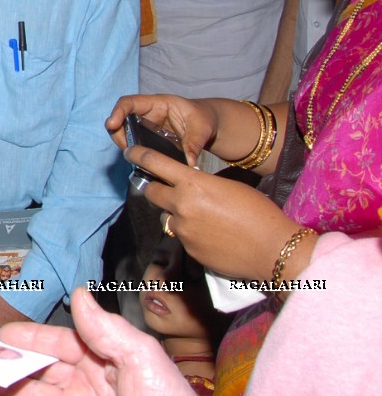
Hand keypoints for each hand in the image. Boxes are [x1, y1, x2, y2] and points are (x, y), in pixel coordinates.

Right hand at [0, 288, 191, 395]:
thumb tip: (81, 294)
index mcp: (110, 362)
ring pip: (34, 392)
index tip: (4, 334)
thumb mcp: (144, 362)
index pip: (63, 343)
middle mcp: (92, 386)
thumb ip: (110, 330)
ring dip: (6, 384)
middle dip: (11, 360)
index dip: (32, 338)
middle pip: (42, 369)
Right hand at [105, 94, 216, 166]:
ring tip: (134, 157)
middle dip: (117, 132)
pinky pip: (136, 144)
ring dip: (124, 144)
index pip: (130, 102)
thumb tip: (189, 163)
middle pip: (122, 119)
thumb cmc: (205, 118)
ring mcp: (146, 126)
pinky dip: (135, 152)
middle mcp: (148, 113)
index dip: (118, 112)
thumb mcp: (203, 128)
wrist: (209, 124)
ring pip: (126, 133)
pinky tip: (141, 161)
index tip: (112, 124)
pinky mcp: (149, 139)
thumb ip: (195, 144)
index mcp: (158, 103)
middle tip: (124, 148)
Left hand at [125, 145, 299, 280]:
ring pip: (166, 217)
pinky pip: (181, 237)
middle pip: (152, 192)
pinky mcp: (188, 250)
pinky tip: (210, 236)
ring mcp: (182, 230)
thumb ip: (201, 184)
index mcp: (193, 183)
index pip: (154, 163)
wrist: (272, 249)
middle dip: (155, 188)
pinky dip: (190, 234)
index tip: (129, 152)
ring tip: (201, 218)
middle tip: (162, 187)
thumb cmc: (258, 212)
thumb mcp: (228, 186)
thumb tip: (188, 186)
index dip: (138, 155)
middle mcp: (181, 205)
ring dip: (175, 215)